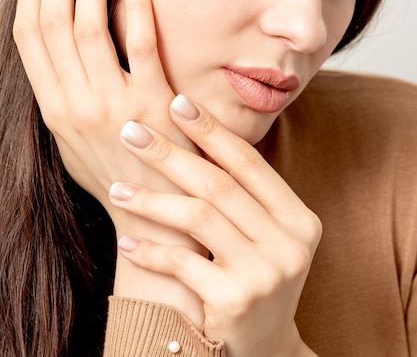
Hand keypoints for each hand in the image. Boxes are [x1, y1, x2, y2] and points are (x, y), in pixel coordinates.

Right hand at [13, 0, 196, 208]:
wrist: (156, 213)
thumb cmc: (116, 175)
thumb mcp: (73, 143)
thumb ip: (61, 100)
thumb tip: (54, 58)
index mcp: (53, 109)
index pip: (29, 39)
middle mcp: (75, 103)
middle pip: (53, 24)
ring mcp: (113, 102)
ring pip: (87, 26)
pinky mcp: (153, 100)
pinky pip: (139, 43)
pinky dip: (135, 6)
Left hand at [109, 94, 320, 356]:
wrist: (263, 351)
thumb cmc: (253, 278)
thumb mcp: (262, 236)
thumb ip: (240, 196)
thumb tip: (193, 133)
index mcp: (298, 218)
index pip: (249, 162)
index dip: (211, 130)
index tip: (177, 102)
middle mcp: (291, 243)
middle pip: (218, 183)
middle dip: (169, 153)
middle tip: (132, 131)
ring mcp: (266, 274)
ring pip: (198, 217)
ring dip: (151, 200)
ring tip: (116, 188)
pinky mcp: (236, 303)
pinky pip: (182, 263)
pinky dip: (150, 250)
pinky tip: (126, 241)